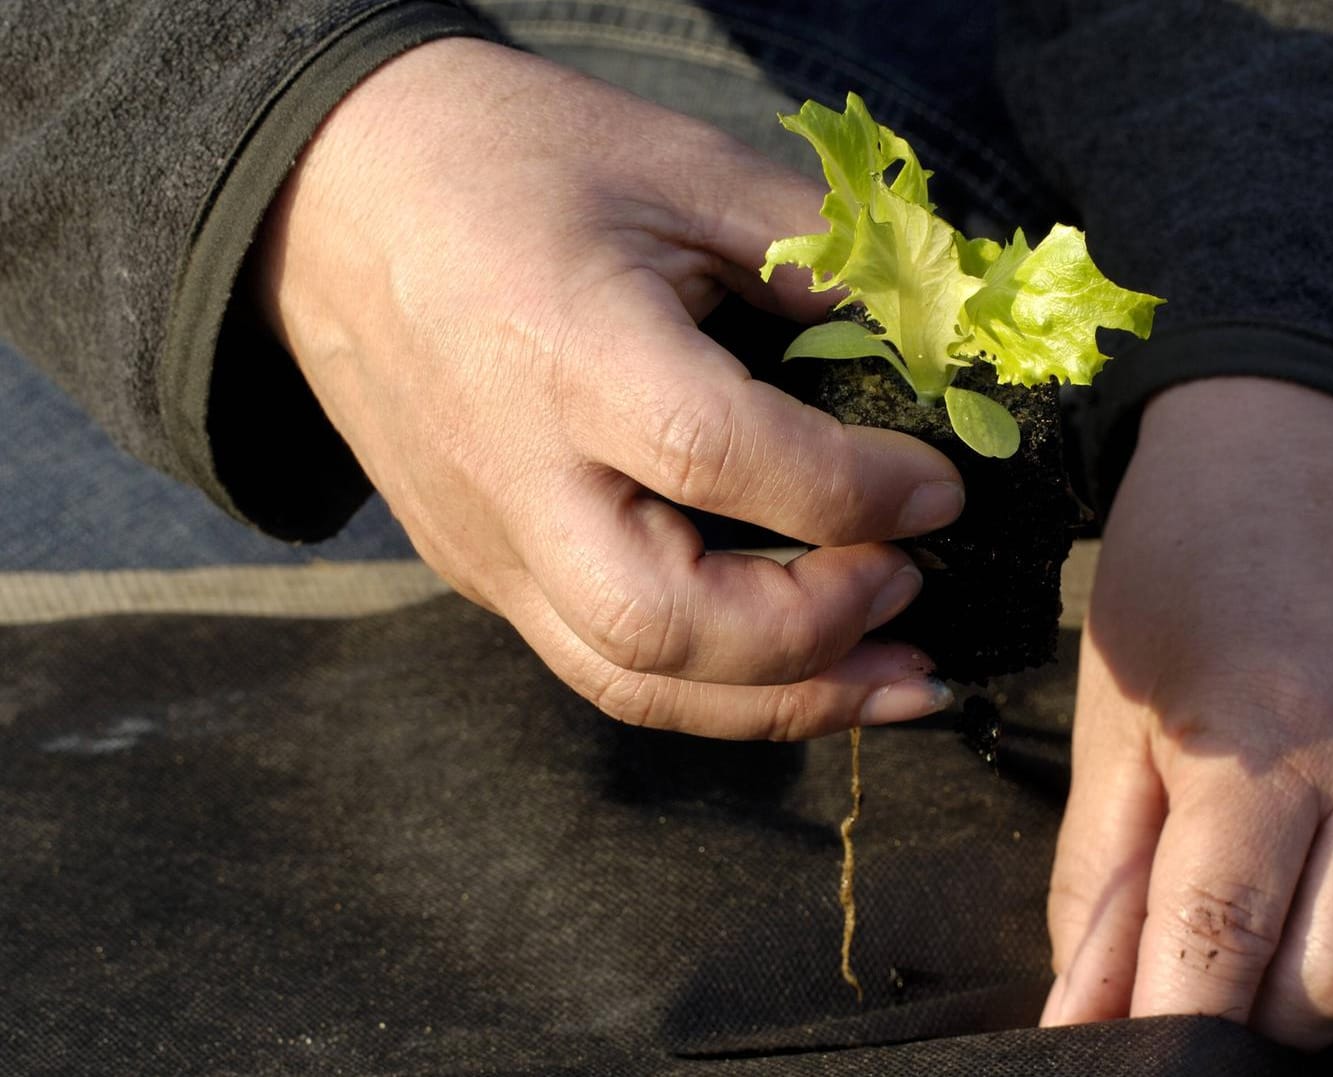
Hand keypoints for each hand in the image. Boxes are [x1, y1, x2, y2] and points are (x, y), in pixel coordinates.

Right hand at [253, 39, 962, 738]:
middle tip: (909, 585)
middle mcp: (511, 469)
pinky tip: (805, 671)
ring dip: (781, 703)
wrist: (330, 199)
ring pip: (627, 678)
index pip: (713, 455)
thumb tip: (934, 344)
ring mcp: (484, 535)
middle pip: (656, 621)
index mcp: (561, 345)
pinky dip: (716, 689)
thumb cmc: (508, 160)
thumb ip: (814, 254)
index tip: (942, 488)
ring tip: (898, 680)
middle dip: (812, 634)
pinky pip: (599, 663)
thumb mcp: (678, 162)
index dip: (851, 491)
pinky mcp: (478, 567)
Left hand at [1040, 378, 1332, 1046]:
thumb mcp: (1114, 715)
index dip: (1176, 1021)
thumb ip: (1099, 877)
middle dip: (1272, 1010)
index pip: (1222, 950)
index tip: (1153, 1037)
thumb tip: (1079, 1018)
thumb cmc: (1186, 574)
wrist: (1300, 436)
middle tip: (1234, 962)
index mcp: (1260, 747)